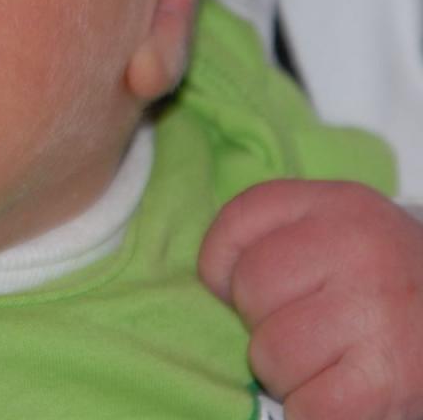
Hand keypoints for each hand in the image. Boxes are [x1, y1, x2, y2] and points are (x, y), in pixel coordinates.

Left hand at [199, 180, 422, 419]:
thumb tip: (216, 285)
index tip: (237, 288)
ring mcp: (375, 312)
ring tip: (322, 365)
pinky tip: (334, 397)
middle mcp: (357, 248)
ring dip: (285, 373)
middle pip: (250, 287)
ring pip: (271, 352)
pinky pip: (310, 407)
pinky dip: (310, 412)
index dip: (221, 262)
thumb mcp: (342, 231)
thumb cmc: (388, 283)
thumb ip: (282, 237)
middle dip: (260, 321)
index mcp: (338, 204)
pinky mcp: (388, 379)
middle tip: (299, 331)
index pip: (239, 219)